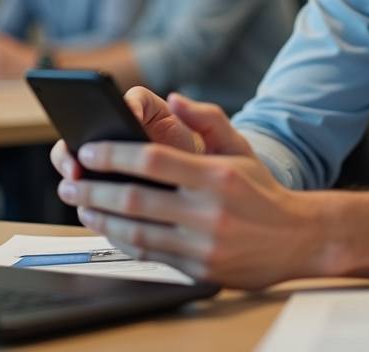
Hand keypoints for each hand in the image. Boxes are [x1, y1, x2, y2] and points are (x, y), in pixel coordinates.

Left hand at [52, 93, 323, 288]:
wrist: (298, 239)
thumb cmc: (262, 192)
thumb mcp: (240, 147)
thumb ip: (208, 118)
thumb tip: (172, 99)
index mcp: (216, 175)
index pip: (153, 159)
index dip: (114, 154)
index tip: (88, 150)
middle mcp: (208, 210)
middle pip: (135, 198)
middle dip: (94, 188)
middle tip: (70, 180)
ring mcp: (202, 244)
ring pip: (135, 231)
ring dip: (100, 217)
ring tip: (81, 203)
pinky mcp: (198, 269)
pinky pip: (148, 255)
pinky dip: (121, 241)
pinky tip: (107, 227)